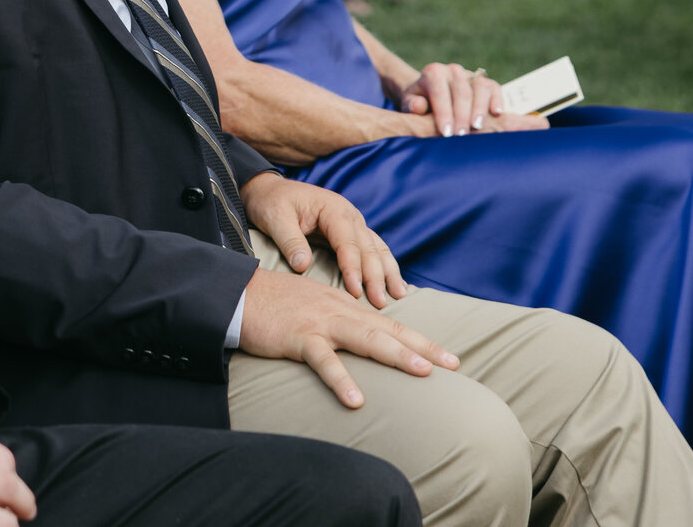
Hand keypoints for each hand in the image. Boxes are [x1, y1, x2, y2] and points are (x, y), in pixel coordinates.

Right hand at [238, 265, 458, 409]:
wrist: (239, 293)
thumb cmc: (275, 305)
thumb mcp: (314, 308)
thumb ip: (339, 321)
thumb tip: (364, 340)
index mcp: (344, 305)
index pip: (389, 324)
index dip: (420, 340)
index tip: (448, 357)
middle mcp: (339, 310)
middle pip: (387, 330)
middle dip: (422, 347)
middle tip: (453, 364)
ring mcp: (320, 322)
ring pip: (365, 338)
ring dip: (395, 355)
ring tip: (423, 373)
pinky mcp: (298, 337)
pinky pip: (323, 360)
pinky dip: (340, 379)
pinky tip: (355, 399)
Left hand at [242, 172, 406, 307]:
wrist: (269, 190)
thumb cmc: (272, 203)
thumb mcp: (275, 217)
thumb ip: (290, 240)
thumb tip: (302, 265)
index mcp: (332, 208)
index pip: (348, 241)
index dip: (353, 267)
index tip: (355, 292)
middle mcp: (348, 214)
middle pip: (367, 247)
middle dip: (376, 275)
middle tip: (380, 303)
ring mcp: (353, 223)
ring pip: (377, 248)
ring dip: (387, 272)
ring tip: (398, 295)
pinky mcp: (351, 233)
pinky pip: (373, 249)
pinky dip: (385, 266)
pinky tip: (393, 284)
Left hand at [397, 63, 549, 136]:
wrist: (431, 95)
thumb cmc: (420, 103)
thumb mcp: (411, 103)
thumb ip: (412, 105)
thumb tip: (418, 106)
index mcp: (433, 73)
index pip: (439, 92)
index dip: (443, 113)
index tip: (447, 133)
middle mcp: (452, 70)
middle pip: (461, 91)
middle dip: (462, 115)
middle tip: (462, 136)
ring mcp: (470, 75)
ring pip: (480, 87)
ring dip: (480, 108)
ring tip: (477, 126)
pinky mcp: (485, 82)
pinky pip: (494, 87)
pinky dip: (497, 99)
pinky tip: (496, 113)